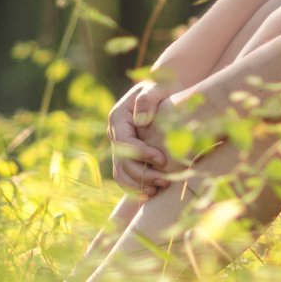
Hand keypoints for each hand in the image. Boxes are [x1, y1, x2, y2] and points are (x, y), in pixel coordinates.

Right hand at [107, 77, 176, 197]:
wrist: (165, 92)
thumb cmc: (162, 88)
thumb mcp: (156, 87)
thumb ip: (147, 100)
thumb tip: (140, 121)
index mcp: (118, 117)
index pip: (124, 141)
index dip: (141, 154)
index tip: (162, 159)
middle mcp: (114, 133)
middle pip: (122, 161)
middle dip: (143, 173)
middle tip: (165, 180)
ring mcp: (119, 146)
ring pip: (121, 173)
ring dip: (138, 185)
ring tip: (159, 189)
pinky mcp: (127, 155)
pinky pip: (125, 177)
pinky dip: (135, 188)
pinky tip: (151, 194)